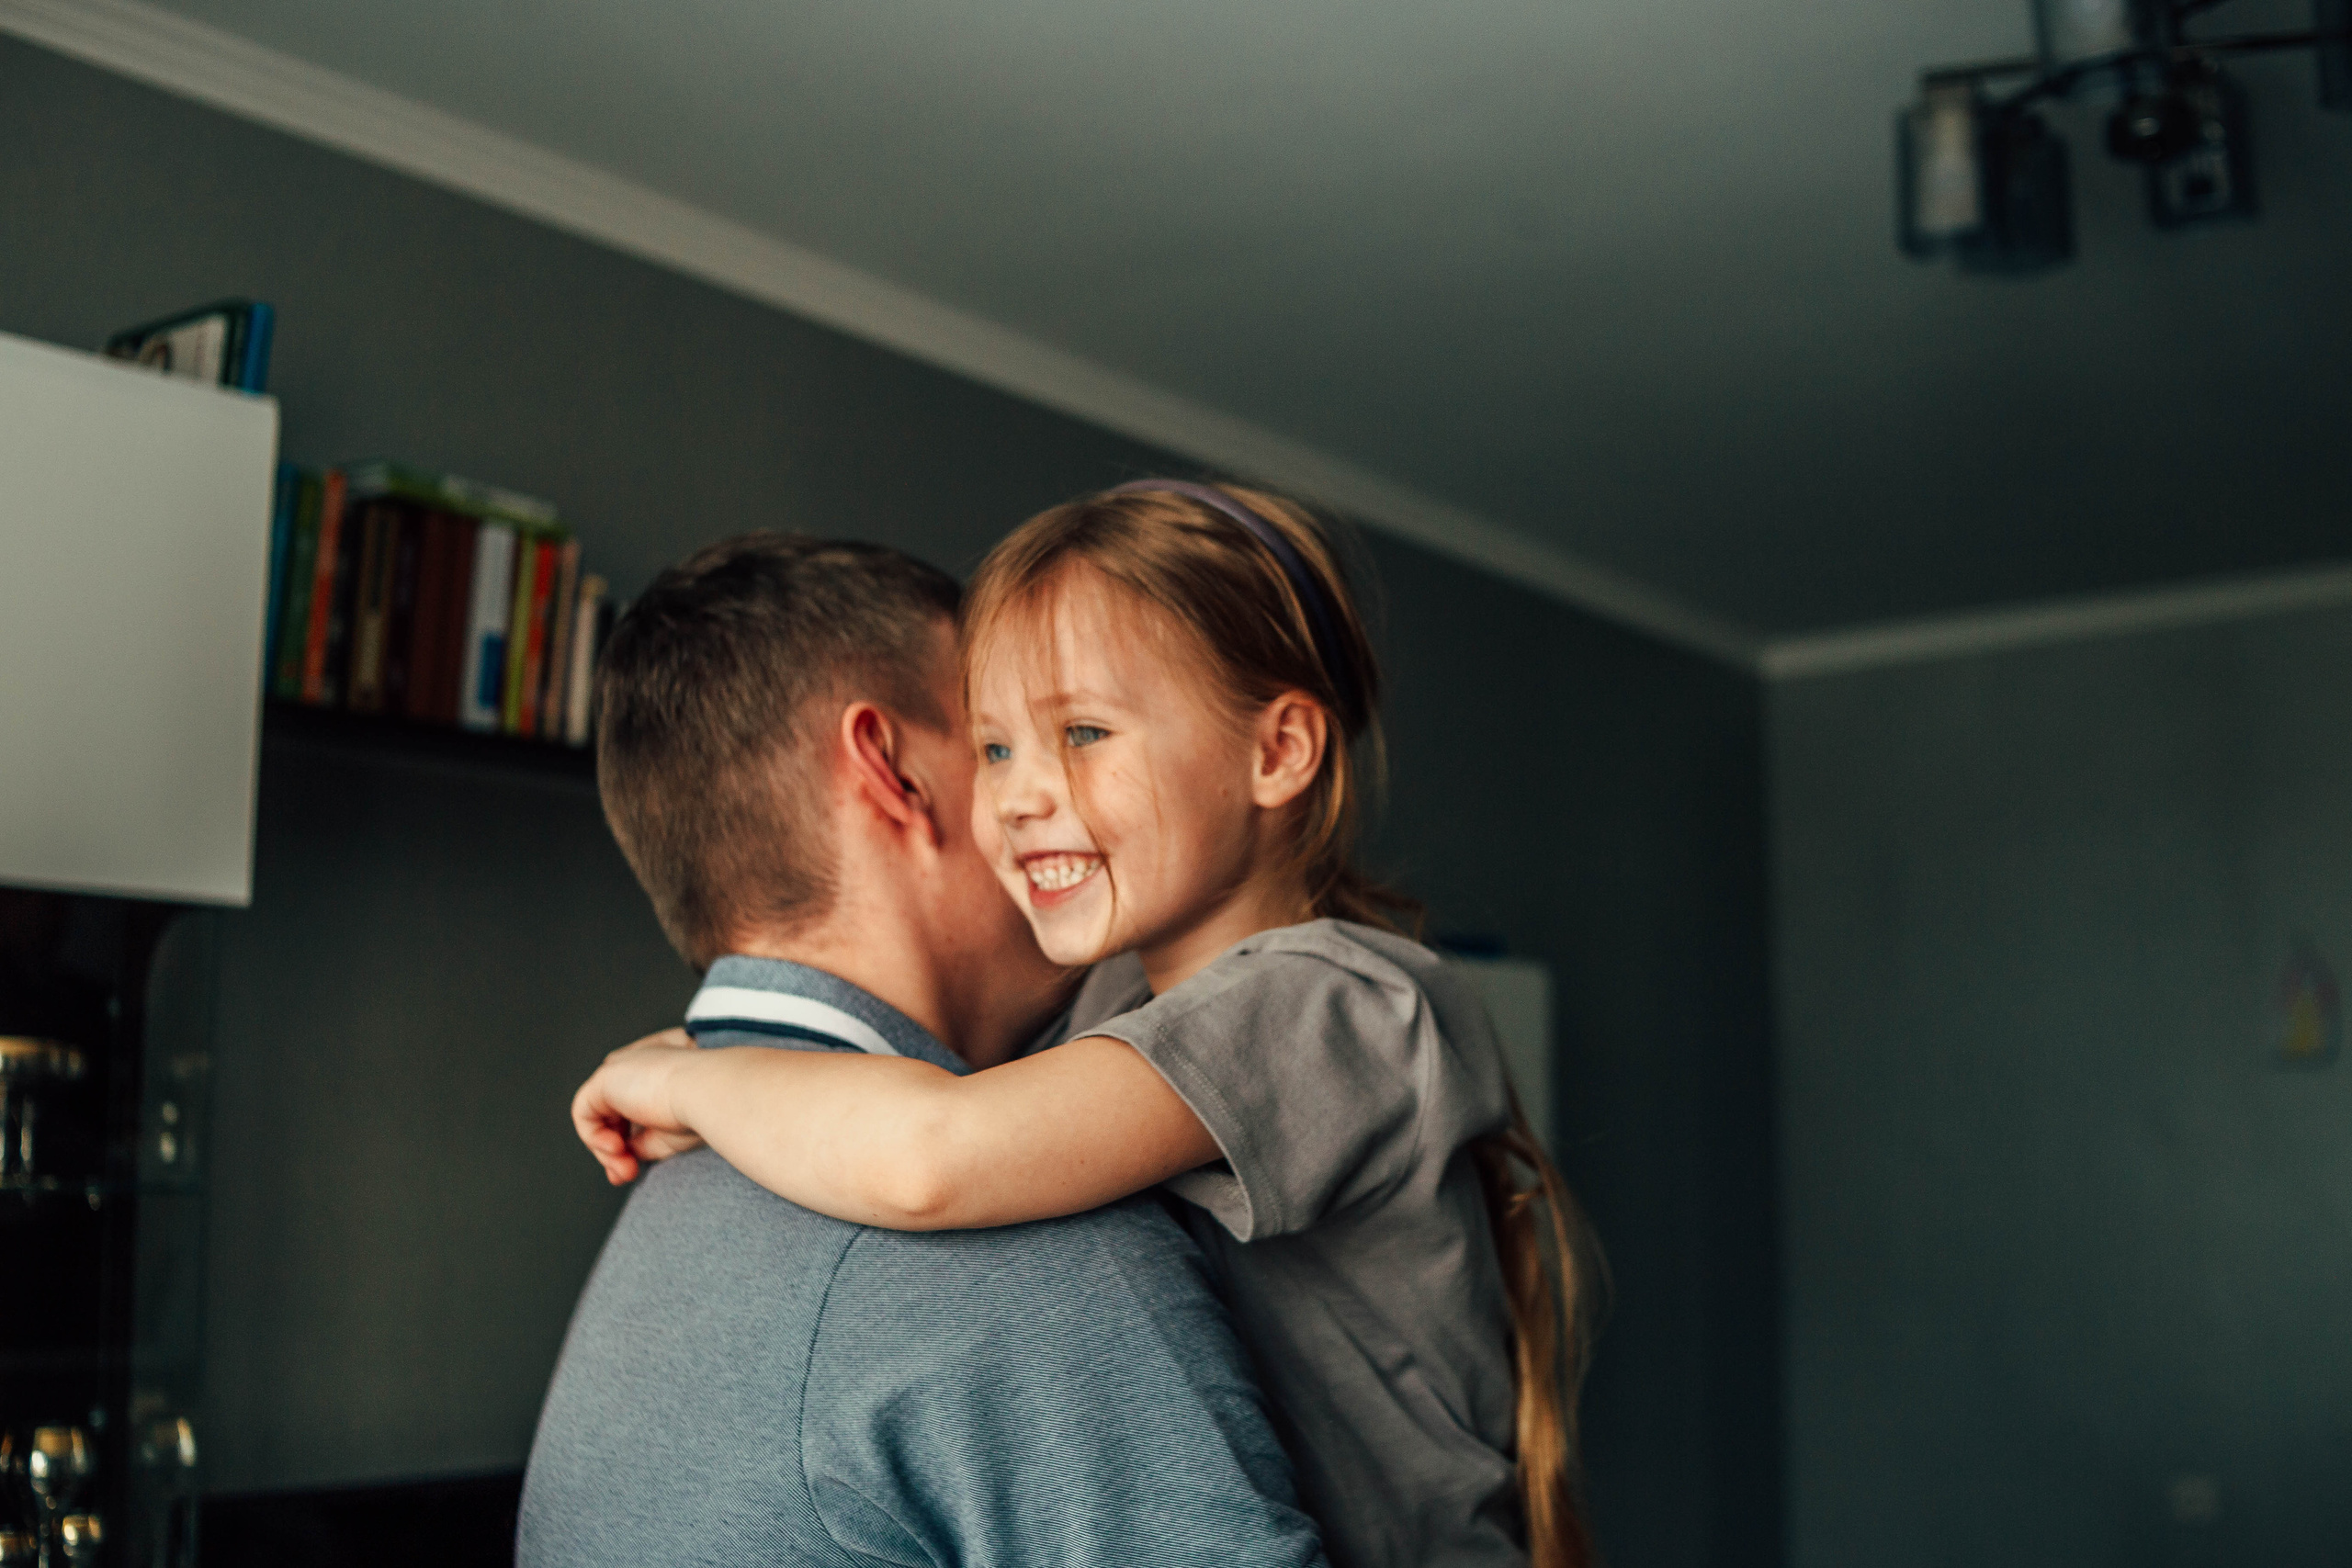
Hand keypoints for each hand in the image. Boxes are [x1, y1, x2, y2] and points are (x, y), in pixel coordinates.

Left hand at [571, 1028, 706, 1184]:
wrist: (709, 1093)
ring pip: (597, 1116)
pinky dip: (593, 1137)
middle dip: (613, 1150)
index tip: (632, 1168)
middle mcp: (636, 1065)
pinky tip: (615, 1149)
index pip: (629, 1105)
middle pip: (611, 1112)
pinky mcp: (604, 1077)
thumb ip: (642, 1141)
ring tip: (626, 1167)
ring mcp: (619, 1069)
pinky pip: (583, 1112)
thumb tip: (623, 1157)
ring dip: (606, 1150)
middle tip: (629, 1173)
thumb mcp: (668, 1134)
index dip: (626, 1139)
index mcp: (657, 1073)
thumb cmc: (702, 1109)